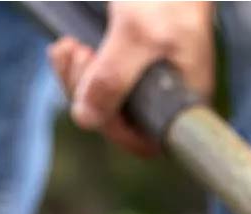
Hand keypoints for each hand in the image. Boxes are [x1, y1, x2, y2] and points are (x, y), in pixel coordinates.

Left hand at [48, 1, 214, 155]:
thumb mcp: (135, 35)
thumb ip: (112, 79)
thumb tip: (86, 119)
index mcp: (182, 101)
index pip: (143, 141)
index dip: (111, 126)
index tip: (93, 92)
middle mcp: (165, 99)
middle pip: (114, 121)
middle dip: (86, 90)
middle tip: (78, 52)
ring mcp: (145, 84)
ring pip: (99, 101)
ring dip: (75, 76)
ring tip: (71, 45)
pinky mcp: (127, 66)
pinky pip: (94, 80)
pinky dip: (75, 64)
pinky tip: (68, 44)